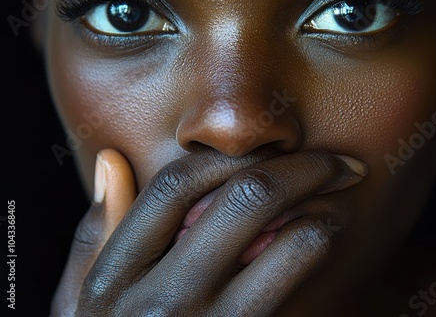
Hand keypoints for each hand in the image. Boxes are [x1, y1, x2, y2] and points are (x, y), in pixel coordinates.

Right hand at [51, 148, 365, 315]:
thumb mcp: (79, 302)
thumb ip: (93, 233)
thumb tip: (111, 163)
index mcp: (113, 278)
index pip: (176, 186)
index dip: (227, 156)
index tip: (262, 149)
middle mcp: (164, 302)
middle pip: (245, 200)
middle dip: (303, 169)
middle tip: (338, 162)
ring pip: (291, 243)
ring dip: (326, 210)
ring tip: (342, 197)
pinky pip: (298, 284)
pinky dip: (318, 247)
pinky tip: (324, 234)